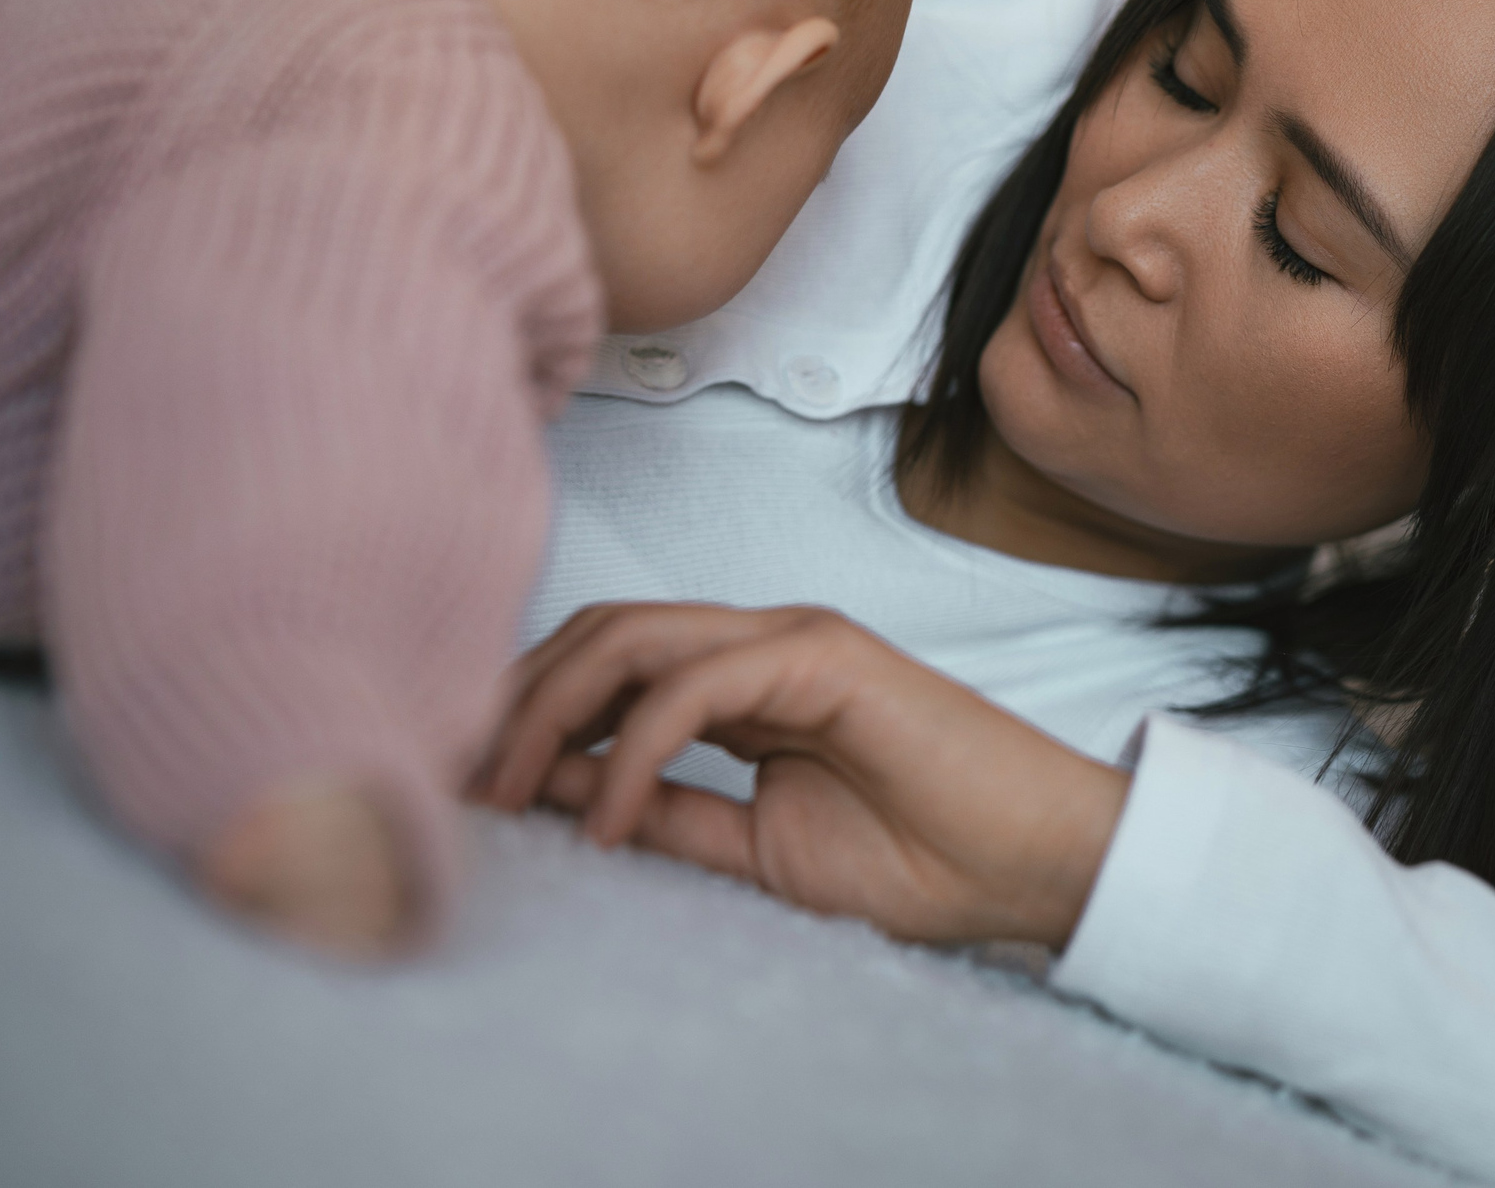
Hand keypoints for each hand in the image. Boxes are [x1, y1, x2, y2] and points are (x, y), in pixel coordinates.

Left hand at [474, 603, 1130, 948]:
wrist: (1034, 862)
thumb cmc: (922, 858)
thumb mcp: (755, 848)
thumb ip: (664, 810)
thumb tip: (553, 790)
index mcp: (746, 681)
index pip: (606, 663)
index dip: (525, 714)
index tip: (460, 786)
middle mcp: (761, 643)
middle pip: (599, 631)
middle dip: (515, 700)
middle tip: (461, 786)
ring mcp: (792, 639)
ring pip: (632, 637)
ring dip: (550, 711)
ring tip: (509, 793)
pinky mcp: (823, 657)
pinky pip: (693, 688)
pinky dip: (630, 751)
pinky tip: (608, 819)